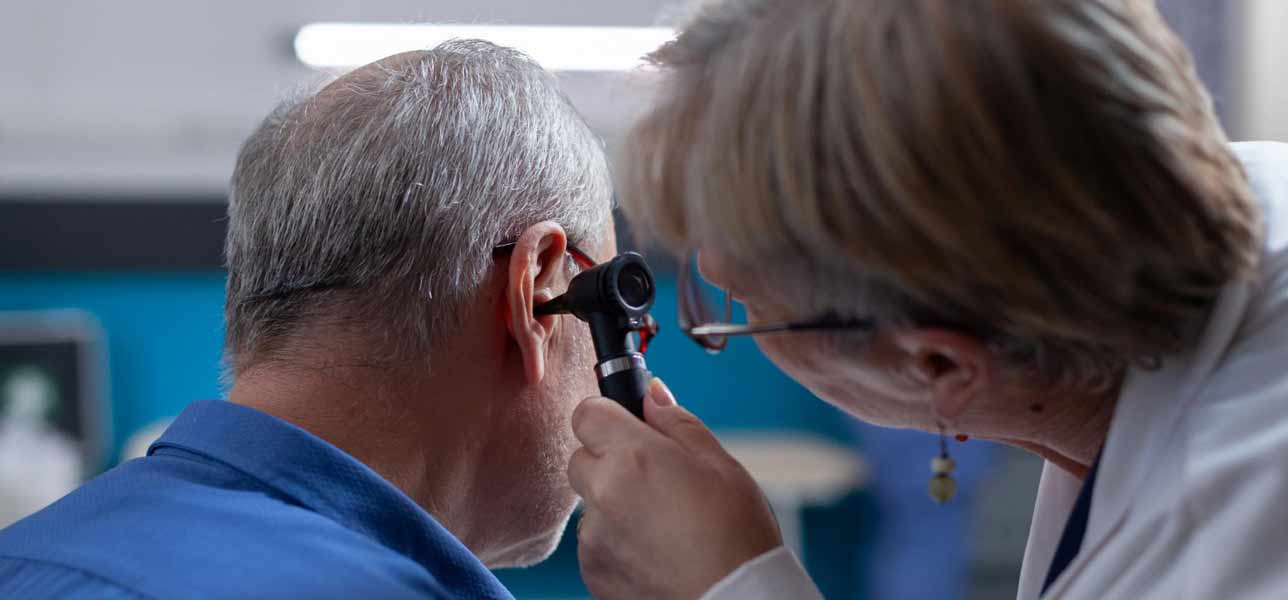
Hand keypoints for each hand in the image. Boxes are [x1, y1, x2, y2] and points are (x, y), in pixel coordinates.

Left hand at [569, 379, 782, 599]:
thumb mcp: (719, 463)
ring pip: (589, 502)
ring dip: (612, 502)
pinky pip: (593, 541)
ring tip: (661, 521)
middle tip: (654, 477)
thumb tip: (651, 394)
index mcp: (633, 456)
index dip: (608, 415)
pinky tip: (653, 548)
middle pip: (581, 457)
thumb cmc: (736, 535)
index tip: (627, 426)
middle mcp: (603, 493)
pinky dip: (614, 539)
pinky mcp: (591, 571)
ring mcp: (593, 536)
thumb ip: (676, 422)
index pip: (586, 412)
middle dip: (609, 459)